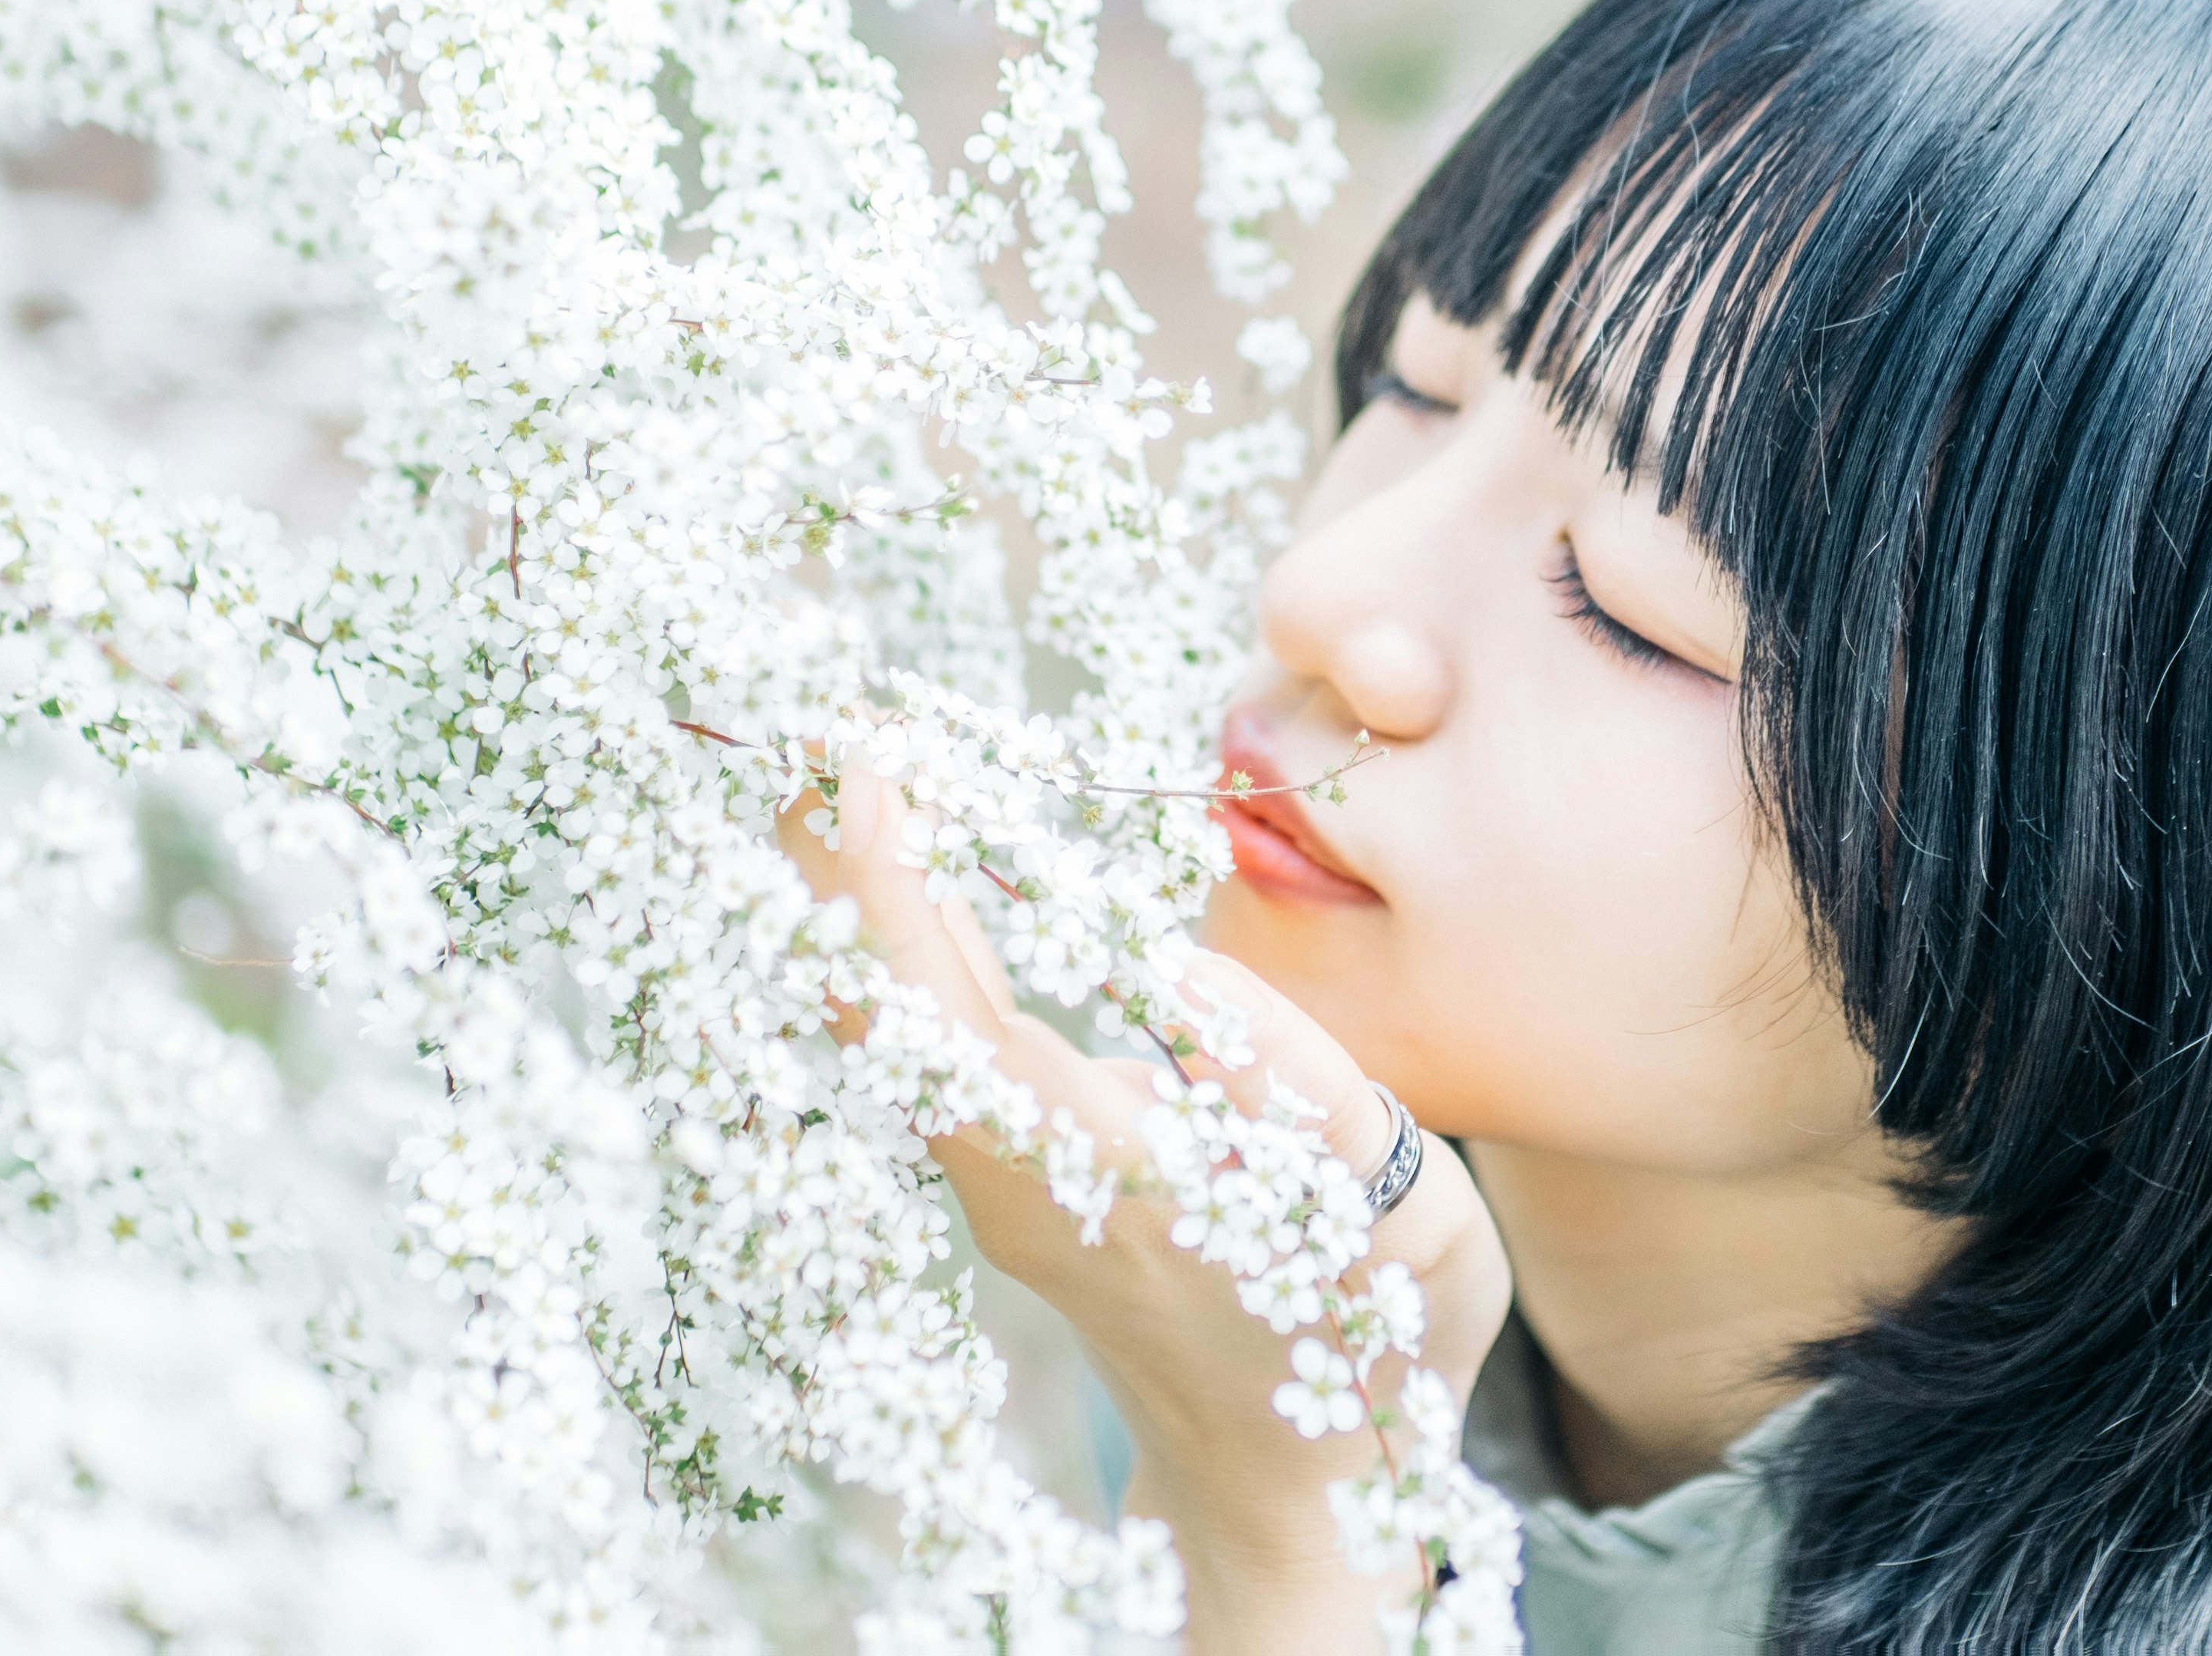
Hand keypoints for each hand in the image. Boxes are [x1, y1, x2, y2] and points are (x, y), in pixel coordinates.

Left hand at [777, 774, 1512, 1648]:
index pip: (957, 1011)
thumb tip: (1172, 970)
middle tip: (817, 723)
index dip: (897, 885)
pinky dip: (896, 945)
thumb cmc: (1364, 1343)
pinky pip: (919, 1046)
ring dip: (859, 895)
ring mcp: (996, 1191)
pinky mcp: (1003, 1186)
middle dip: (842, 860)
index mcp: (1111, 1183)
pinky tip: (896, 875)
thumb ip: (1296, 1088)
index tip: (868, 765)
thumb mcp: (1394, 1218)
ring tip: (844, 770)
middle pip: (886, 1005)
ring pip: (888, 1025)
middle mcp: (1018, 1185)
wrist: (1290, 1487)